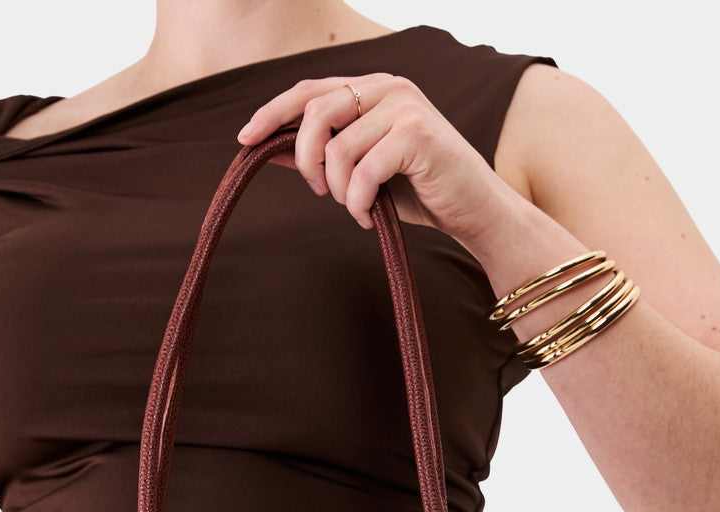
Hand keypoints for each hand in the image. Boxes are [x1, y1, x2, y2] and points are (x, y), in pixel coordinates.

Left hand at [235, 72, 511, 245]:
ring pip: (338, 147)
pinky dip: (357, 202)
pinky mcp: (417, 135)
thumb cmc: (420, 190)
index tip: (245, 139)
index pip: (310, 90)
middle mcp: (388, 87)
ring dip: (337, 190)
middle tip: (318, 192)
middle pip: (316, 112)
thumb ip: (324, 153)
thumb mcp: (363, 170)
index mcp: (373, 89)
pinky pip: (363, 171)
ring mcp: (404, 107)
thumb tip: (273, 147)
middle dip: (306, 160)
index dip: (272, 112)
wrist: (474, 210)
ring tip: (354, 208)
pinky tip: (367, 216)